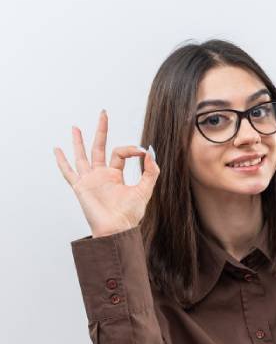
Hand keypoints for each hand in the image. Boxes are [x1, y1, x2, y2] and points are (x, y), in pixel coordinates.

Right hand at [54, 110, 159, 237]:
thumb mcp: (144, 190)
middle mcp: (102, 175)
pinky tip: (56, 150)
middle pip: (100, 148)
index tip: (142, 151)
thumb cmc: (130, 215)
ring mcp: (90, 180)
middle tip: (103, 114)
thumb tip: (150, 152)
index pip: (120, 153)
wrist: (117, 229)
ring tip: (76, 127)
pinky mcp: (80, 187)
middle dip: (101, 131)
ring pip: (82, 156)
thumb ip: (150, 172)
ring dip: (79, 142)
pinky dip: (62, 161)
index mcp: (116, 175)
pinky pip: (68, 172)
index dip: (132, 149)